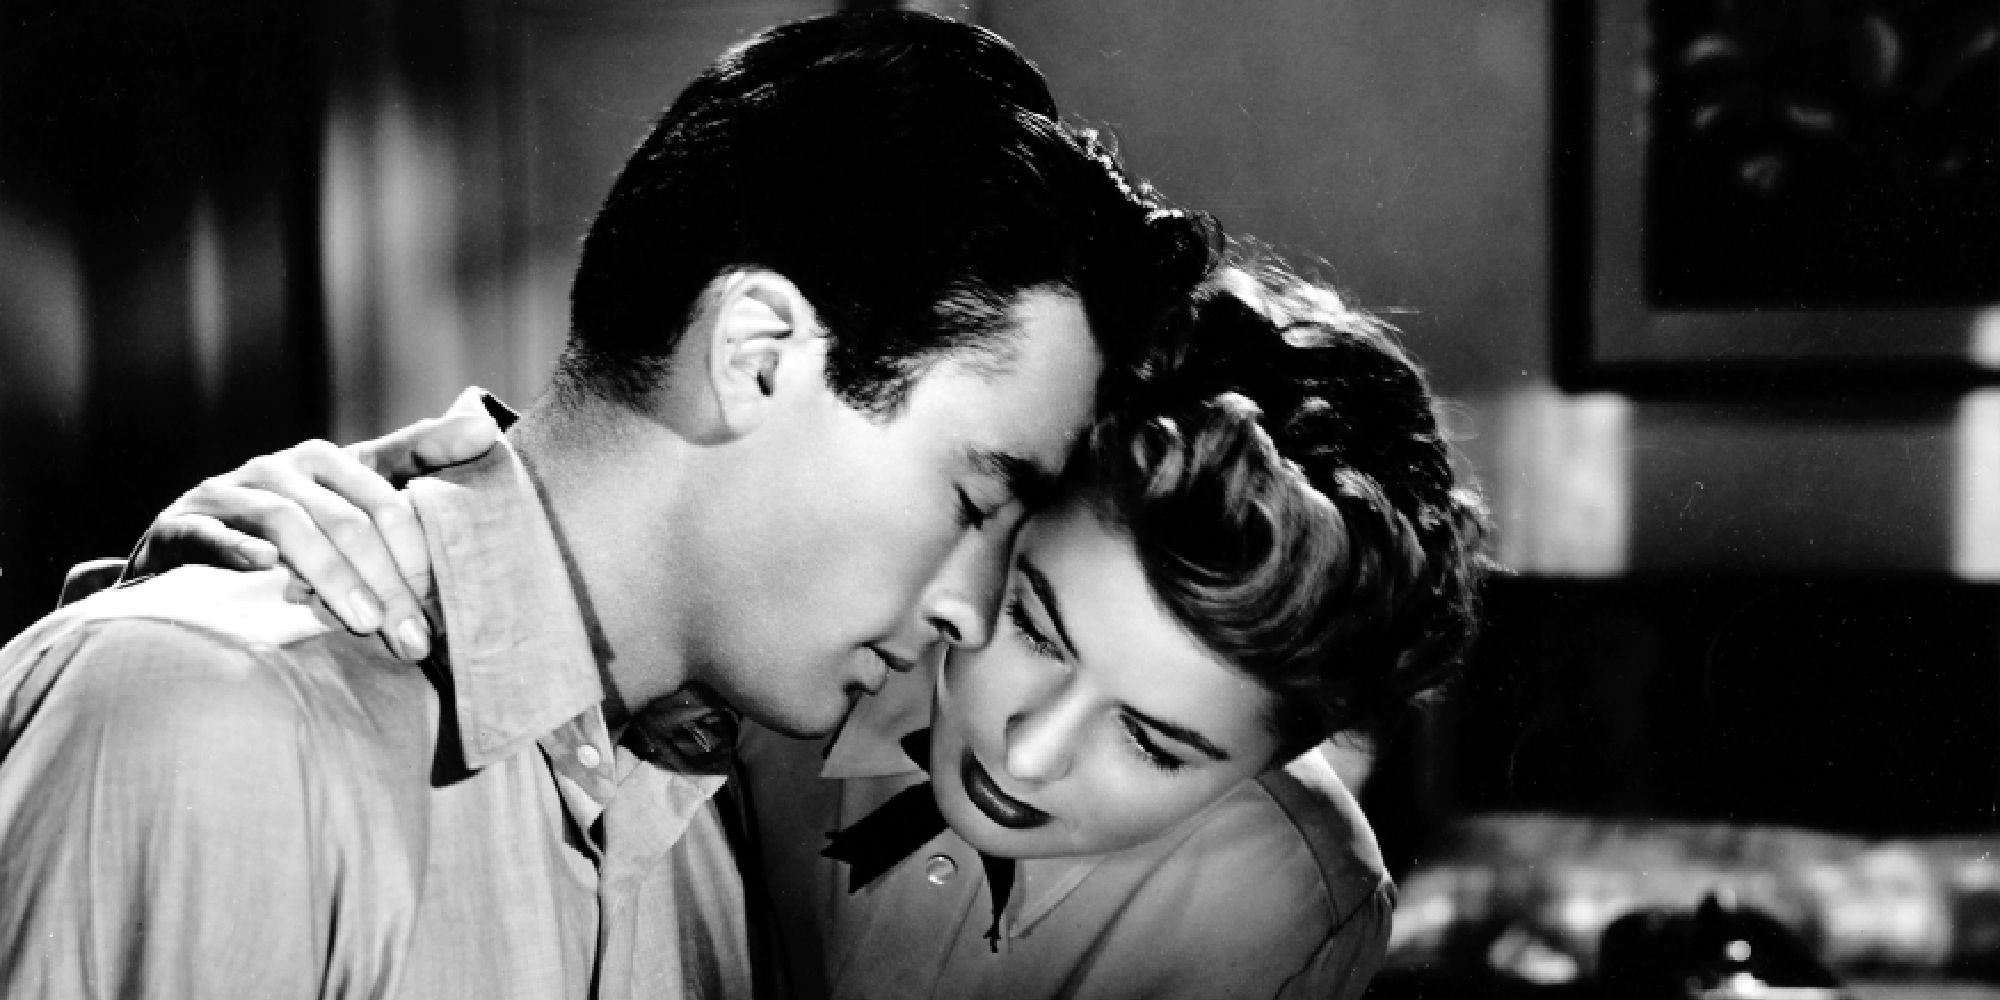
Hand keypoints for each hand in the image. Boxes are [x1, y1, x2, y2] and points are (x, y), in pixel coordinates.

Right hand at [130, 388, 502, 658]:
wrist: (186, 547)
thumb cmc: (292, 529)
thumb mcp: (353, 499)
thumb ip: (417, 468)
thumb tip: (488, 430)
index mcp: (332, 461)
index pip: (391, 493)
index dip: (421, 547)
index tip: (452, 592)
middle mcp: (284, 467)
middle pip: (351, 521)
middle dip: (389, 582)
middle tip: (415, 637)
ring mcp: (232, 491)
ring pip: (294, 527)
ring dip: (334, 578)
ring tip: (367, 624)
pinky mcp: (184, 523)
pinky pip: (214, 533)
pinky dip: (240, 548)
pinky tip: (266, 569)